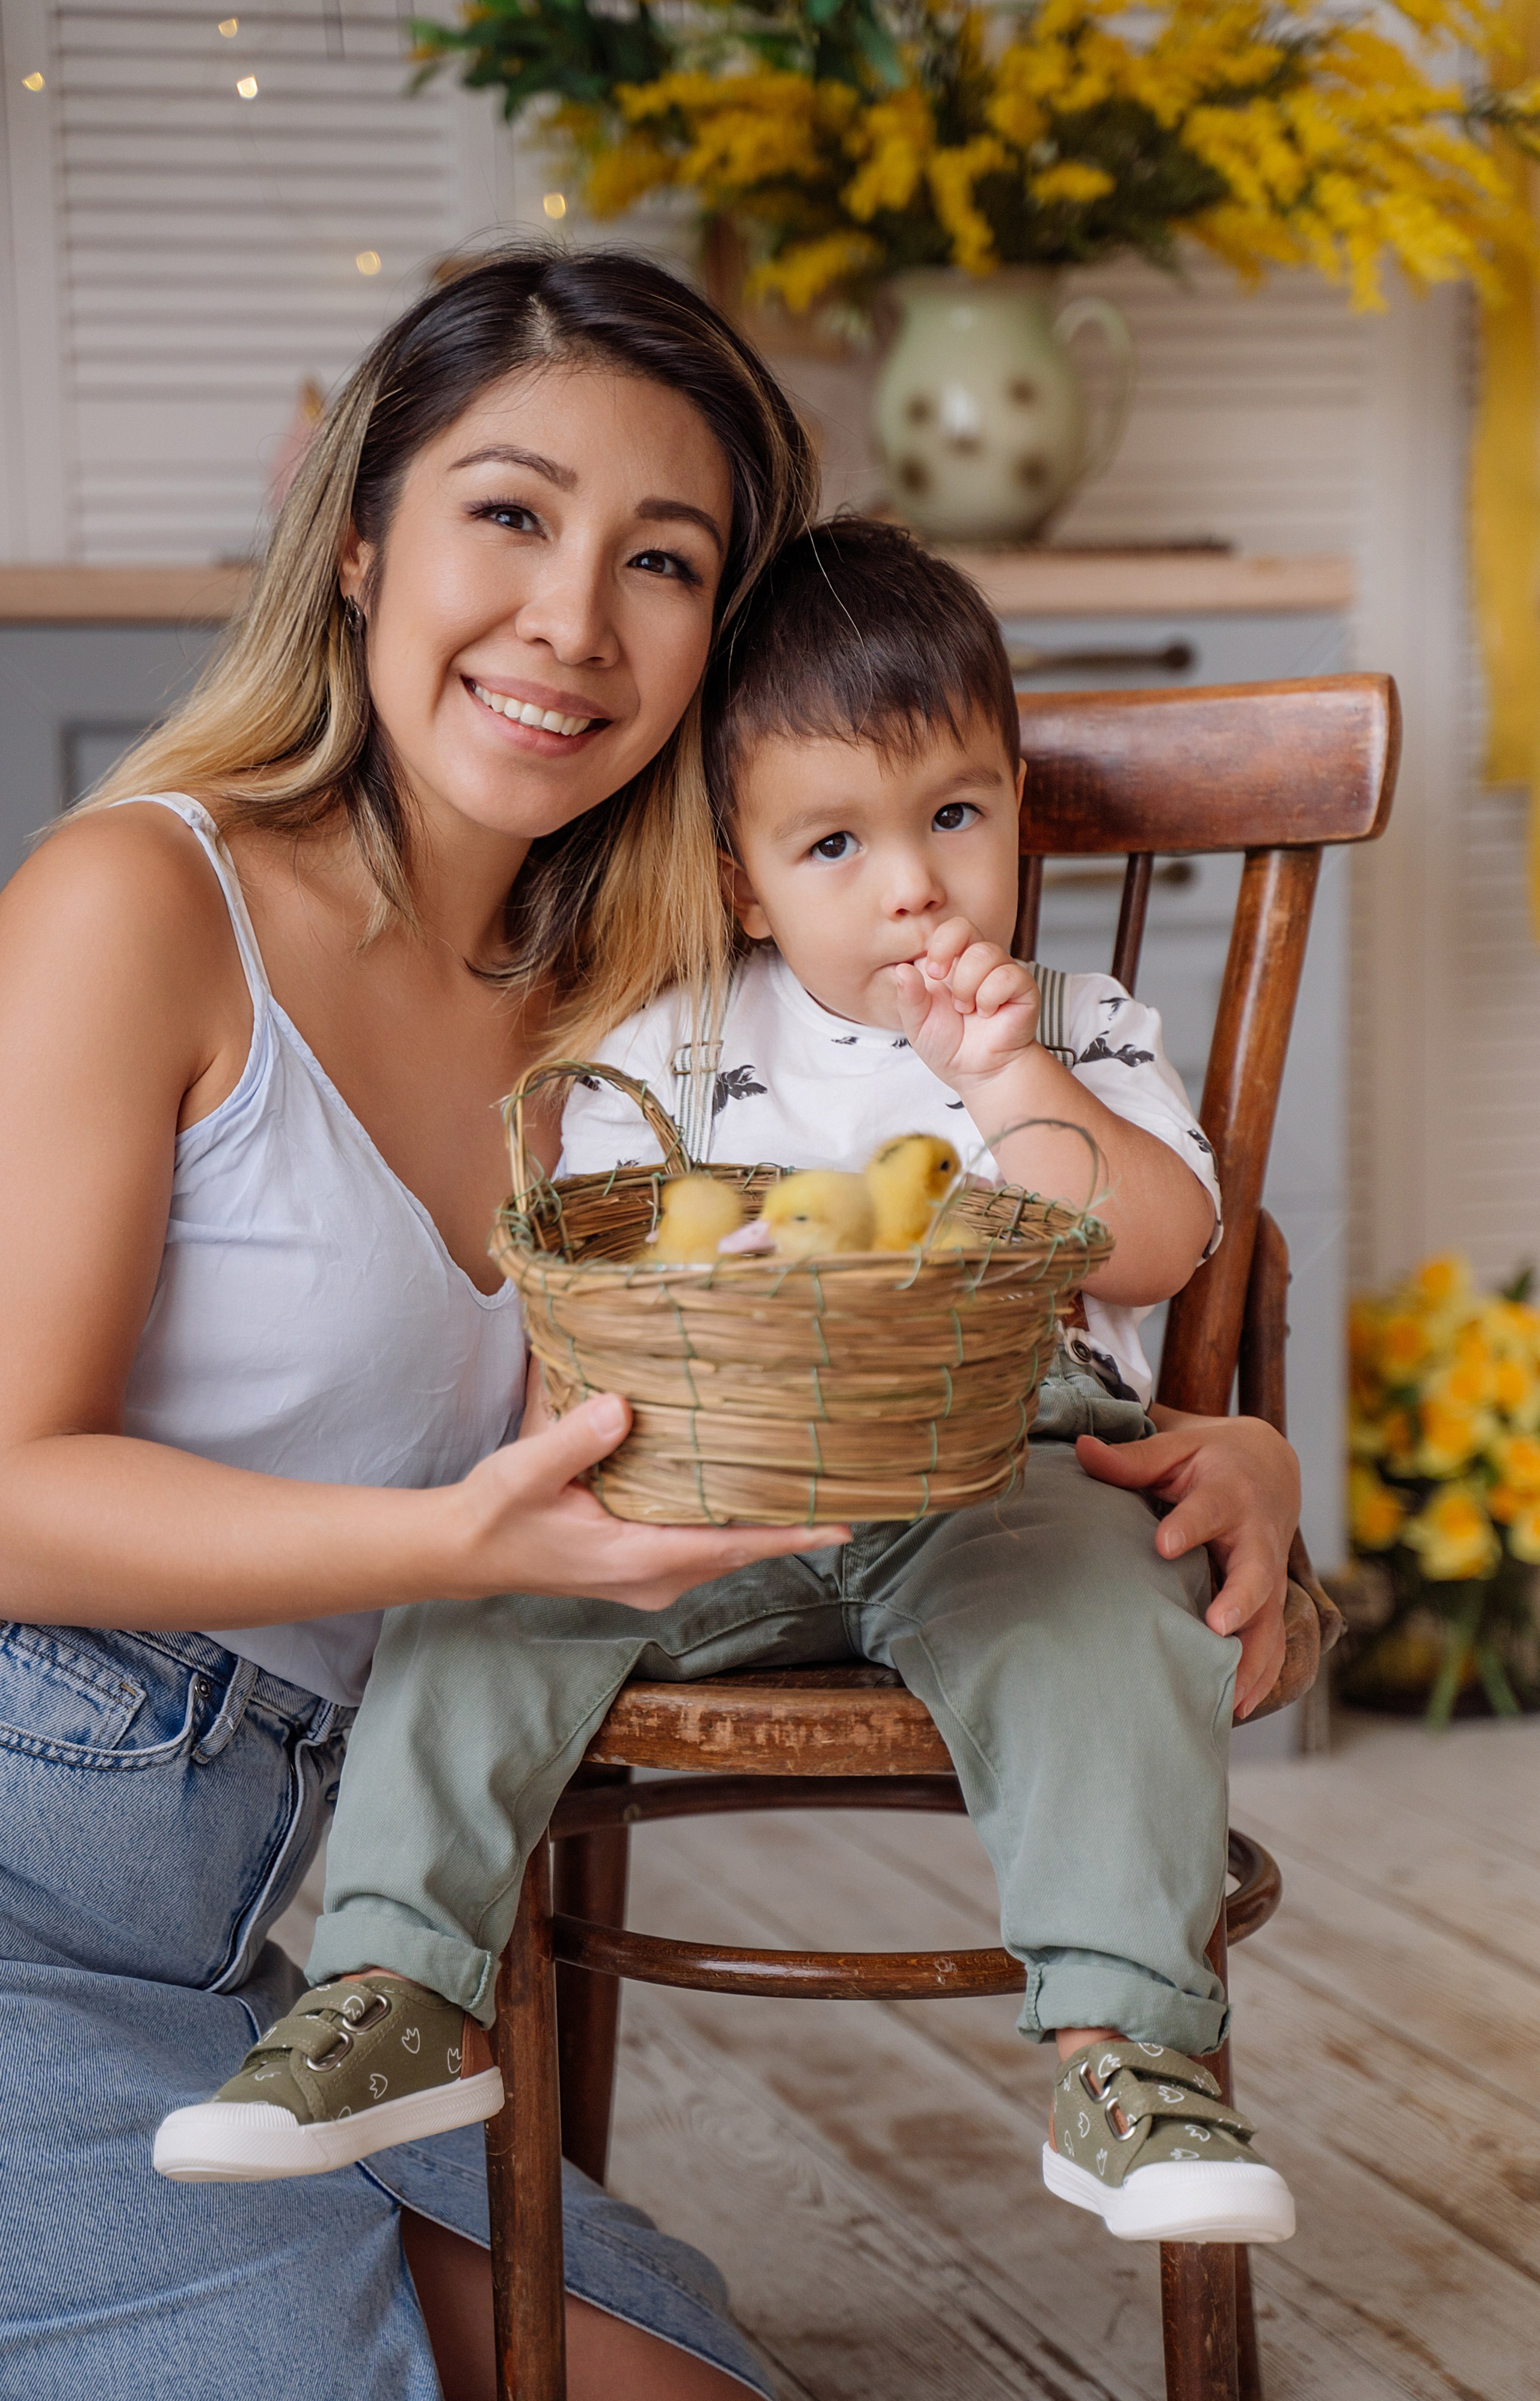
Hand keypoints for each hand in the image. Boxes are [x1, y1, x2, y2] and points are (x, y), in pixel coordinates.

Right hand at [453, 1390, 848, 1611]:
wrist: (463, 1552)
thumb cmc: (496, 1511)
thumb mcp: (527, 1470)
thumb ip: (574, 1439)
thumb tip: (623, 1407)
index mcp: (636, 1558)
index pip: (731, 1545)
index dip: (789, 1533)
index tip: (843, 1524)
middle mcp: (654, 1578)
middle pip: (741, 1551)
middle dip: (792, 1525)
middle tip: (846, 1489)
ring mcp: (650, 1579)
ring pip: (725, 1551)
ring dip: (766, 1525)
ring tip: (814, 1490)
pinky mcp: (641, 1569)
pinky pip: (705, 1548)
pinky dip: (734, 1525)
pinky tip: (750, 1495)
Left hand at [893, 917, 1039, 1090]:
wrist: (977, 1073)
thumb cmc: (949, 1046)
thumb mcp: (917, 1023)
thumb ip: (908, 997)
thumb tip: (902, 970)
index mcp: (950, 963)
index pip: (947, 929)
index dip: (938, 944)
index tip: (933, 974)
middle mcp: (976, 961)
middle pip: (964, 928)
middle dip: (948, 954)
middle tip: (944, 983)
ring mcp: (1001, 971)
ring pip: (986, 953)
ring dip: (969, 986)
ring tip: (967, 1009)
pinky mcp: (1023, 987)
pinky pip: (1008, 976)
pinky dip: (991, 997)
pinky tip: (988, 1013)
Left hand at [1074, 1410, 1298, 1719]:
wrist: (1269, 1466)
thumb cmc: (1209, 1460)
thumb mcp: (1175, 1449)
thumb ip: (1131, 1459)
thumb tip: (1081, 1449)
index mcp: (1229, 1492)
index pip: (1209, 1509)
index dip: (1189, 1526)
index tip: (1163, 1545)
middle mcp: (1256, 1536)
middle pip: (1258, 1572)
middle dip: (1241, 1599)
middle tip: (1217, 1625)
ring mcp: (1269, 1572)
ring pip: (1270, 1618)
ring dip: (1253, 1657)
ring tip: (1228, 1694)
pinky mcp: (1271, 1600)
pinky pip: (1274, 1642)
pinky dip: (1261, 1676)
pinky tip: (1233, 1707)